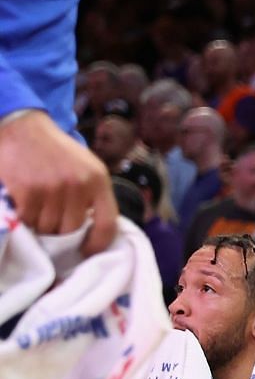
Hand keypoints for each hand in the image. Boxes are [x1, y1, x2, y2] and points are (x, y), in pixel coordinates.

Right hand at [0, 110, 118, 254]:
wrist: (23, 127)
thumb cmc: (56, 150)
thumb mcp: (87, 167)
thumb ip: (94, 195)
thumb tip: (94, 230)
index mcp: (98, 180)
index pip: (107, 225)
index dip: (98, 244)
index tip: (87, 251)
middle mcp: (78, 184)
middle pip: (72, 229)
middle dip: (61, 231)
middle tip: (53, 222)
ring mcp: (52, 188)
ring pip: (49, 228)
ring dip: (42, 225)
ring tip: (38, 210)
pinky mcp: (28, 190)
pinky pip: (29, 220)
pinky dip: (26, 218)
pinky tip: (25, 205)